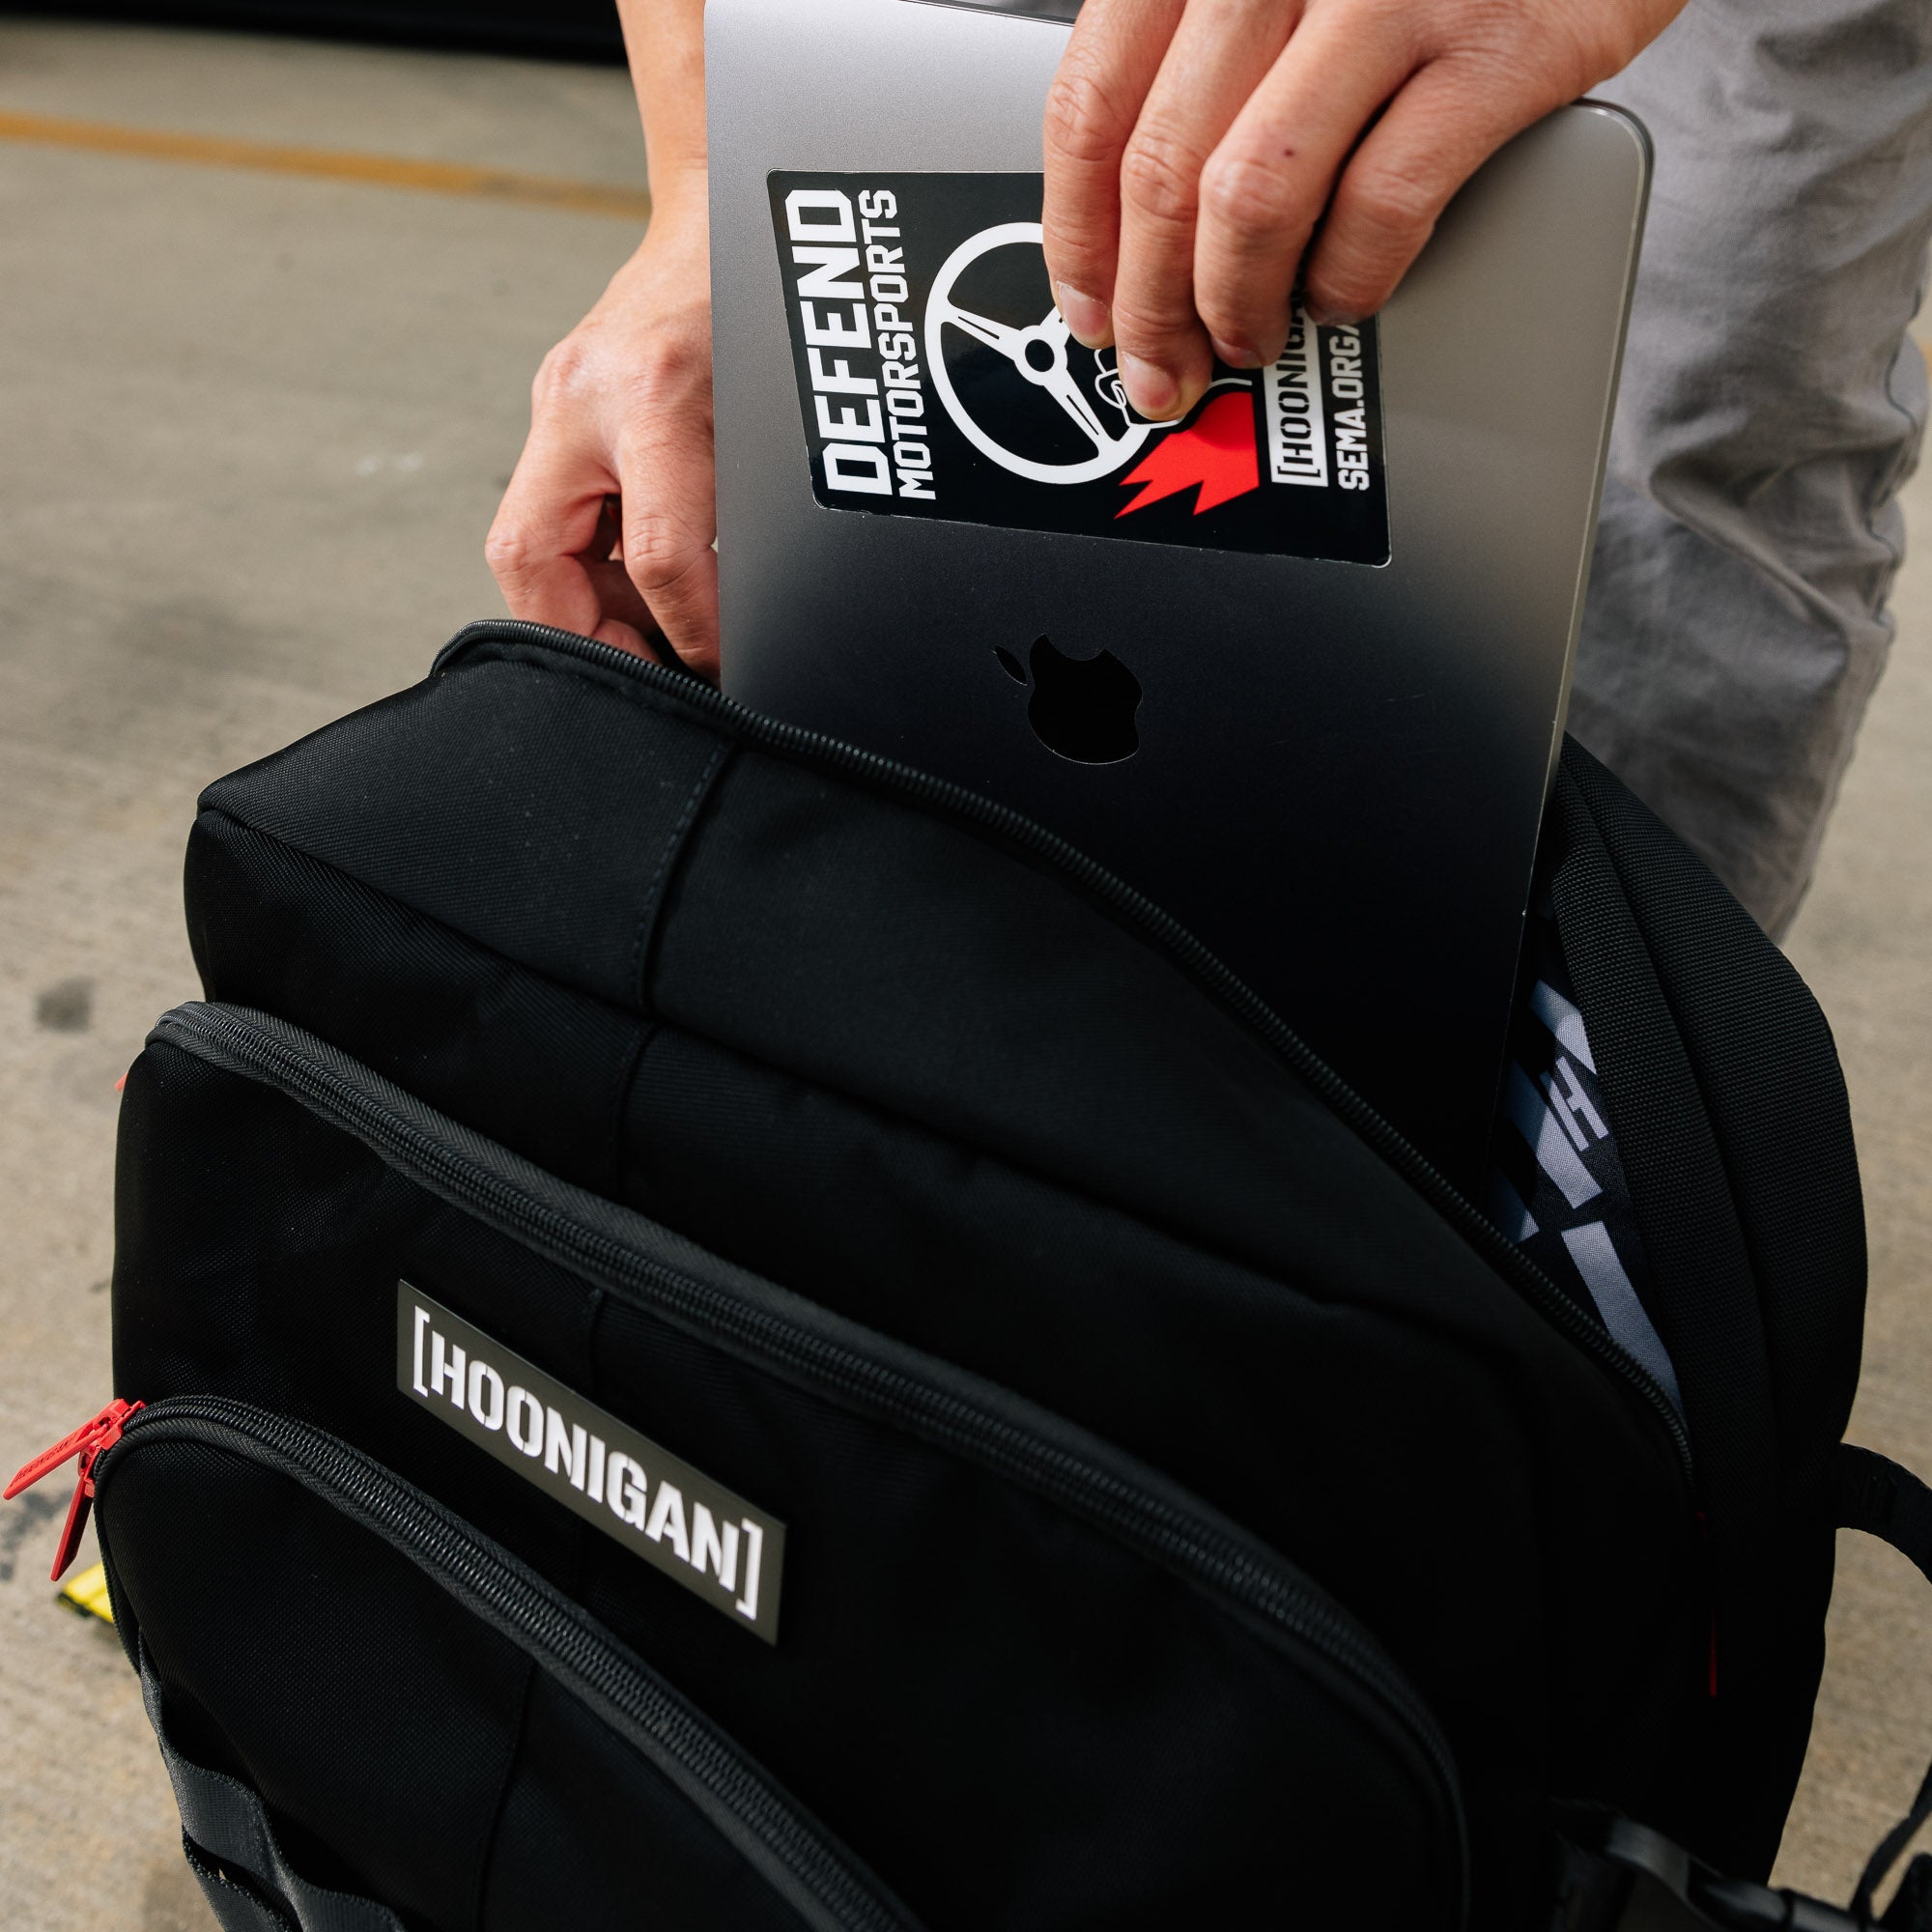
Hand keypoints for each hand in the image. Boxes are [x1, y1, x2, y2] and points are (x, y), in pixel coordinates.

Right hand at [486, 207, 718, 674]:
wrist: (719, 211)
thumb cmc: (760, 299)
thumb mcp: (777, 411)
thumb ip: (758, 514)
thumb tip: (753, 619)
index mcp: (649, 398)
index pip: (656, 554)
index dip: (689, 630)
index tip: (720, 669)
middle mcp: (580, 399)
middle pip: (530, 562)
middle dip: (583, 636)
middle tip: (651, 675)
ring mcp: (557, 407)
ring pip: (532, 550)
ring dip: (590, 608)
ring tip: (658, 635)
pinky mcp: (560, 417)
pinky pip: (559, 520)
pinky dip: (597, 568)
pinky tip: (646, 588)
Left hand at [1040, 0, 1683, 421]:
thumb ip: (1205, 56)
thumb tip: (1128, 221)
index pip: (1092, 106)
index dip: (1079, 236)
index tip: (1091, 310)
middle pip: (1163, 171)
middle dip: (1152, 303)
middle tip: (1164, 367)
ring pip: (1251, 200)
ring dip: (1238, 303)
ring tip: (1252, 338)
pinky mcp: (1494, 48)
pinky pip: (1379, 206)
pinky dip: (1349, 278)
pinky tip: (1345, 295)